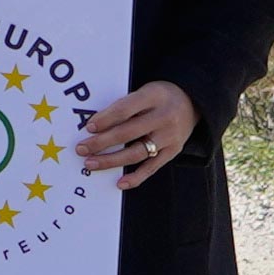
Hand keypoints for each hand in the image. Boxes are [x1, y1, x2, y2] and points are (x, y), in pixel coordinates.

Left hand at [78, 82, 195, 184]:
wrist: (192, 101)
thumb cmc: (159, 96)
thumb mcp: (145, 91)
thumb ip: (125, 105)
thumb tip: (94, 126)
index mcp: (154, 96)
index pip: (125, 109)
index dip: (105, 119)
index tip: (88, 128)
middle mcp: (164, 117)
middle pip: (128, 132)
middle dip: (101, 142)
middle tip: (81, 149)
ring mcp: (170, 136)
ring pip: (137, 152)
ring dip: (111, 160)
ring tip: (91, 164)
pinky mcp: (173, 151)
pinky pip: (152, 167)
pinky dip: (136, 177)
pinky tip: (119, 183)